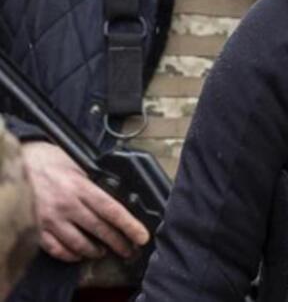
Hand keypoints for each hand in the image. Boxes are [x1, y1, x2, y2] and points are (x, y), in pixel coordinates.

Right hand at [21, 141, 149, 261]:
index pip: (111, 210)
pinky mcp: (36, 228)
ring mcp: (50, 219)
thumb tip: (118, 194)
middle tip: (130, 251)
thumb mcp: (78, 164)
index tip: (142, 236)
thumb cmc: (50, 160)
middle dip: (118, 242)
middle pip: (99, 229)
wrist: (17, 162)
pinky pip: (56, 249)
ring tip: (104, 252)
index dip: (129, 226)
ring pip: (78, 243)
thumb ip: (95, 181)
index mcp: (80, 186)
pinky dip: (70, 255)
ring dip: (94, 251)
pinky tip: (78, 255)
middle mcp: (66, 205)